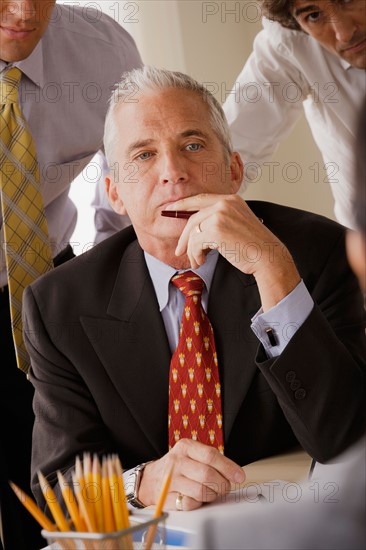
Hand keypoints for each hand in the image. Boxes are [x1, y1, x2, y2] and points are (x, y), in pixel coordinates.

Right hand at [138, 439, 244, 510]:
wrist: (151, 479)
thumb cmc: (179, 467)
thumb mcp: (192, 455)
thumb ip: (212, 461)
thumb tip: (235, 474)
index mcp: (186, 447)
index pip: (211, 456)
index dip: (228, 467)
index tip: (239, 476)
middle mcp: (176, 461)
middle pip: (208, 475)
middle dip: (222, 484)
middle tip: (224, 487)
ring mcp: (170, 480)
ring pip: (201, 491)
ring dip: (211, 495)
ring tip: (210, 492)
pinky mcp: (166, 497)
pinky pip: (190, 504)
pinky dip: (198, 503)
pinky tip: (195, 498)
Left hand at [165, 194, 300, 310]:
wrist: (268, 256)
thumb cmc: (254, 246)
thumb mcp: (237, 224)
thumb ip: (219, 220)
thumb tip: (195, 229)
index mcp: (231, 200)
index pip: (200, 199)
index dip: (183, 204)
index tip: (170, 210)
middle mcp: (225, 204)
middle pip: (193, 218)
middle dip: (184, 237)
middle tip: (179, 251)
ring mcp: (220, 215)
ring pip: (193, 232)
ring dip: (191, 250)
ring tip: (197, 261)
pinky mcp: (216, 229)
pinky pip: (195, 243)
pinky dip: (195, 255)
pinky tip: (202, 261)